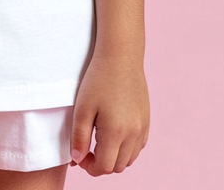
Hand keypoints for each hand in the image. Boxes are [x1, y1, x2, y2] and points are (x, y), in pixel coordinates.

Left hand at [69, 52, 149, 175]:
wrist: (121, 56)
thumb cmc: (98, 79)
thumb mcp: (82, 107)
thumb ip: (79, 137)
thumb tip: (78, 160)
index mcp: (116, 132)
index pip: (104, 167)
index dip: (89, 167)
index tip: (80, 155)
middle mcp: (133, 134)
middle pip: (117, 167)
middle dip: (101, 164)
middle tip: (87, 148)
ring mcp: (142, 127)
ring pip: (129, 159)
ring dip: (115, 157)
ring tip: (100, 141)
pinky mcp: (146, 120)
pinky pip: (138, 146)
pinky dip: (127, 148)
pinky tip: (114, 134)